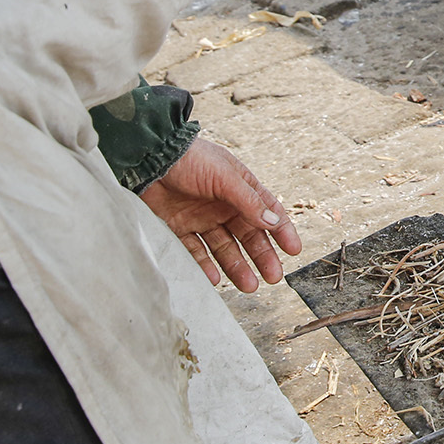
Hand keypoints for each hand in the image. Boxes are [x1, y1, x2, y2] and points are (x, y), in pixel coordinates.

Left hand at [139, 138, 300, 292]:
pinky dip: (204, 266)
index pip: (267, 212)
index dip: (281, 231)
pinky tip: (214, 279)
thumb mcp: (225, 177)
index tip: (294, 251)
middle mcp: (223, 206)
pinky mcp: (179, 228)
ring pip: (224, 248)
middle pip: (247, 235)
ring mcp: (201, 219)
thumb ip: (249, 201)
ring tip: (249, 285)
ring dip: (237, 266)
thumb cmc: (192, 159)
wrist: (150, 158)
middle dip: (262, 256)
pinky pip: (195, 252)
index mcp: (240, 189)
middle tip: (273, 277)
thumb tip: (273, 222)